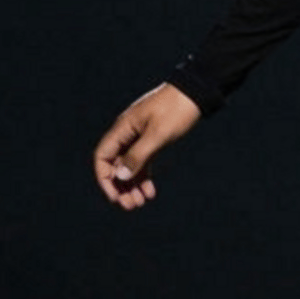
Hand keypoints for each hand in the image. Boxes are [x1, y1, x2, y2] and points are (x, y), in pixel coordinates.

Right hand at [92, 82, 202, 209]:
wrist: (196, 92)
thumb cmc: (176, 110)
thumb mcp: (158, 134)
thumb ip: (138, 155)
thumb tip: (120, 175)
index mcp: (123, 128)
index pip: (103, 156)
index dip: (105, 178)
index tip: (114, 196)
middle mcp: (127, 133)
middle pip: (115, 164)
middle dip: (120, 186)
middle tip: (130, 206)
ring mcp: (139, 136)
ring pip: (129, 166)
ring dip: (132, 185)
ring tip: (140, 203)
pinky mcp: (152, 139)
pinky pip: (142, 161)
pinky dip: (144, 177)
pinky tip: (150, 192)